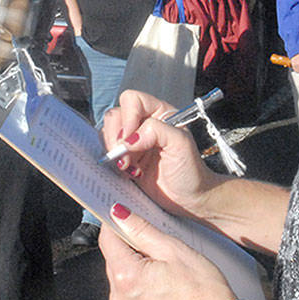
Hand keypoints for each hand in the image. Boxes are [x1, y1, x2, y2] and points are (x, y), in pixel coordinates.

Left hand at [100, 202, 234, 299]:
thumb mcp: (173, 249)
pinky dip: (141, 279)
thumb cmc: (203, 291)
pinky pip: (130, 290)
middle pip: (113, 257)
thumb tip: (118, 213)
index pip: (107, 239)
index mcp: (126, 278)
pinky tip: (163, 279)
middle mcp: (118, 297)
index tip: (126, 212)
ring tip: (166, 263)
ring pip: (122, 273)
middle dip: (130, 244)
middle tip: (157, 240)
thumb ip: (141, 229)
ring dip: (136, 262)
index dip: (115, 222)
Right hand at [103, 90, 219, 220]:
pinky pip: (107, 152)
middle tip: (127, 157)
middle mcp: (144, 123)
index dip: (127, 117)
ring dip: (114, 151)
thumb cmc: (190, 170)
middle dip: (117, 137)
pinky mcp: (126, 158)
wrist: (189, 198)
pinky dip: (113, 162)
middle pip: (115, 116)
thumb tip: (129, 139)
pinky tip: (128, 171)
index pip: (133, 100)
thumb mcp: (180, 144)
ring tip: (129, 167)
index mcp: (160, 113)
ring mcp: (133, 141)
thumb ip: (156, 131)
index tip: (130, 139)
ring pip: (108, 133)